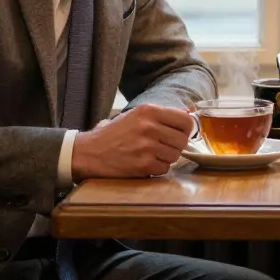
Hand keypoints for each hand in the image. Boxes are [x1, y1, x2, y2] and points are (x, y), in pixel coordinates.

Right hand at [71, 104, 193, 179]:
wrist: (89, 152)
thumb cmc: (115, 134)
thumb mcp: (136, 115)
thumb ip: (162, 115)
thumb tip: (190, 113)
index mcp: (149, 111)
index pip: (185, 121)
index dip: (186, 130)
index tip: (179, 134)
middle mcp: (149, 127)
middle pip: (182, 140)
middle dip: (175, 146)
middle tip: (162, 147)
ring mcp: (146, 146)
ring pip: (175, 155)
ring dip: (166, 158)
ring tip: (150, 154)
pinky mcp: (143, 164)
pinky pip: (164, 169)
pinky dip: (157, 168)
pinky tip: (144, 163)